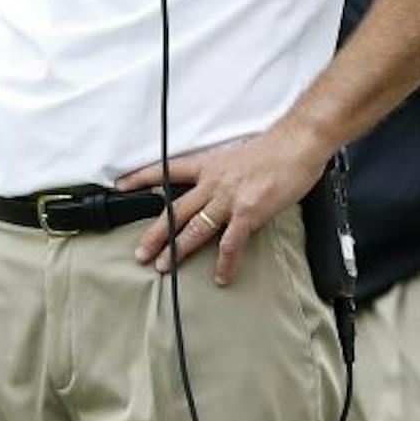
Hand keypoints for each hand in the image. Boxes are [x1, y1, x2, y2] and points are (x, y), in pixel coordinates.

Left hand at [118, 120, 333, 283]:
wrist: (298, 143)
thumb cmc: (276, 148)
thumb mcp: (239, 156)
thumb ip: (227, 174)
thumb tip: (224, 188)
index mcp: (211, 165)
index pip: (168, 170)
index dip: (142, 178)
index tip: (122, 186)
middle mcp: (214, 183)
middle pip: (176, 211)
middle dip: (156, 234)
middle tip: (141, 253)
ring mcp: (229, 199)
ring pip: (195, 229)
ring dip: (178, 250)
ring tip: (165, 267)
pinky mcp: (248, 213)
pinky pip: (230, 244)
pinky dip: (225, 263)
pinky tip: (221, 277)